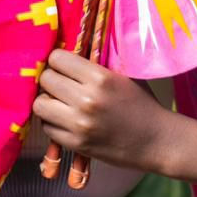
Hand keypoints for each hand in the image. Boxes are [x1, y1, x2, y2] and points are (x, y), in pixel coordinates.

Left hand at [33, 48, 172, 171]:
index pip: (57, 58)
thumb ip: (96, 65)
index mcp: (100, 78)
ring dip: (47, 102)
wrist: (157, 141)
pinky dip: (53, 122)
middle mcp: (86, 100)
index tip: (65, 67)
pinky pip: (47, 127)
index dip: (59, 61)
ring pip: (39, 105)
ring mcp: (79, 124)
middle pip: (46, 80)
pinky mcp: (75, 144)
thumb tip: (67, 52)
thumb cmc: (142, 104)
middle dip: (52, 80)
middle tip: (62, 85)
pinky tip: (66, 120)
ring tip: (60, 103)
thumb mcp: (124, 76)